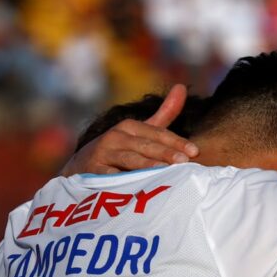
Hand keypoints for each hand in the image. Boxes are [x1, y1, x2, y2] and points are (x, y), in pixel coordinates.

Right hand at [60, 84, 199, 174]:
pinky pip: (112, 178)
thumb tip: (182, 87)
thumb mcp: (141, 131)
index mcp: (130, 127)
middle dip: (165, 153)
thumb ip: (164, 113)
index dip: (176, 142)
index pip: (158, 133)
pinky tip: (139, 189)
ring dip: (147, 166)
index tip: (195, 152)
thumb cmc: (119, 149)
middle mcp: (115, 137)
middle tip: (184, 162)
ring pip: (129, 160)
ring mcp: (103, 154)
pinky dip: (124, 182)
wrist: (80, 167)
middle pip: (145, 146)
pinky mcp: (93, 172)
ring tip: (165, 172)